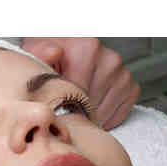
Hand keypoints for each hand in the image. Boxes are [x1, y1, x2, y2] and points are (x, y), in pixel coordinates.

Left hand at [21, 37, 140, 130]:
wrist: (63, 51)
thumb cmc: (48, 57)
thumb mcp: (36, 52)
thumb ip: (40, 54)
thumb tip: (53, 53)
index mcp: (87, 48)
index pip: (77, 92)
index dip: (61, 105)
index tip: (52, 105)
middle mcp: (110, 58)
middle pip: (89, 104)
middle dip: (73, 111)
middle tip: (60, 106)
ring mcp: (122, 73)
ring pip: (103, 112)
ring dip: (87, 115)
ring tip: (74, 104)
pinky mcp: (130, 87)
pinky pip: (118, 114)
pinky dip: (102, 118)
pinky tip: (89, 107)